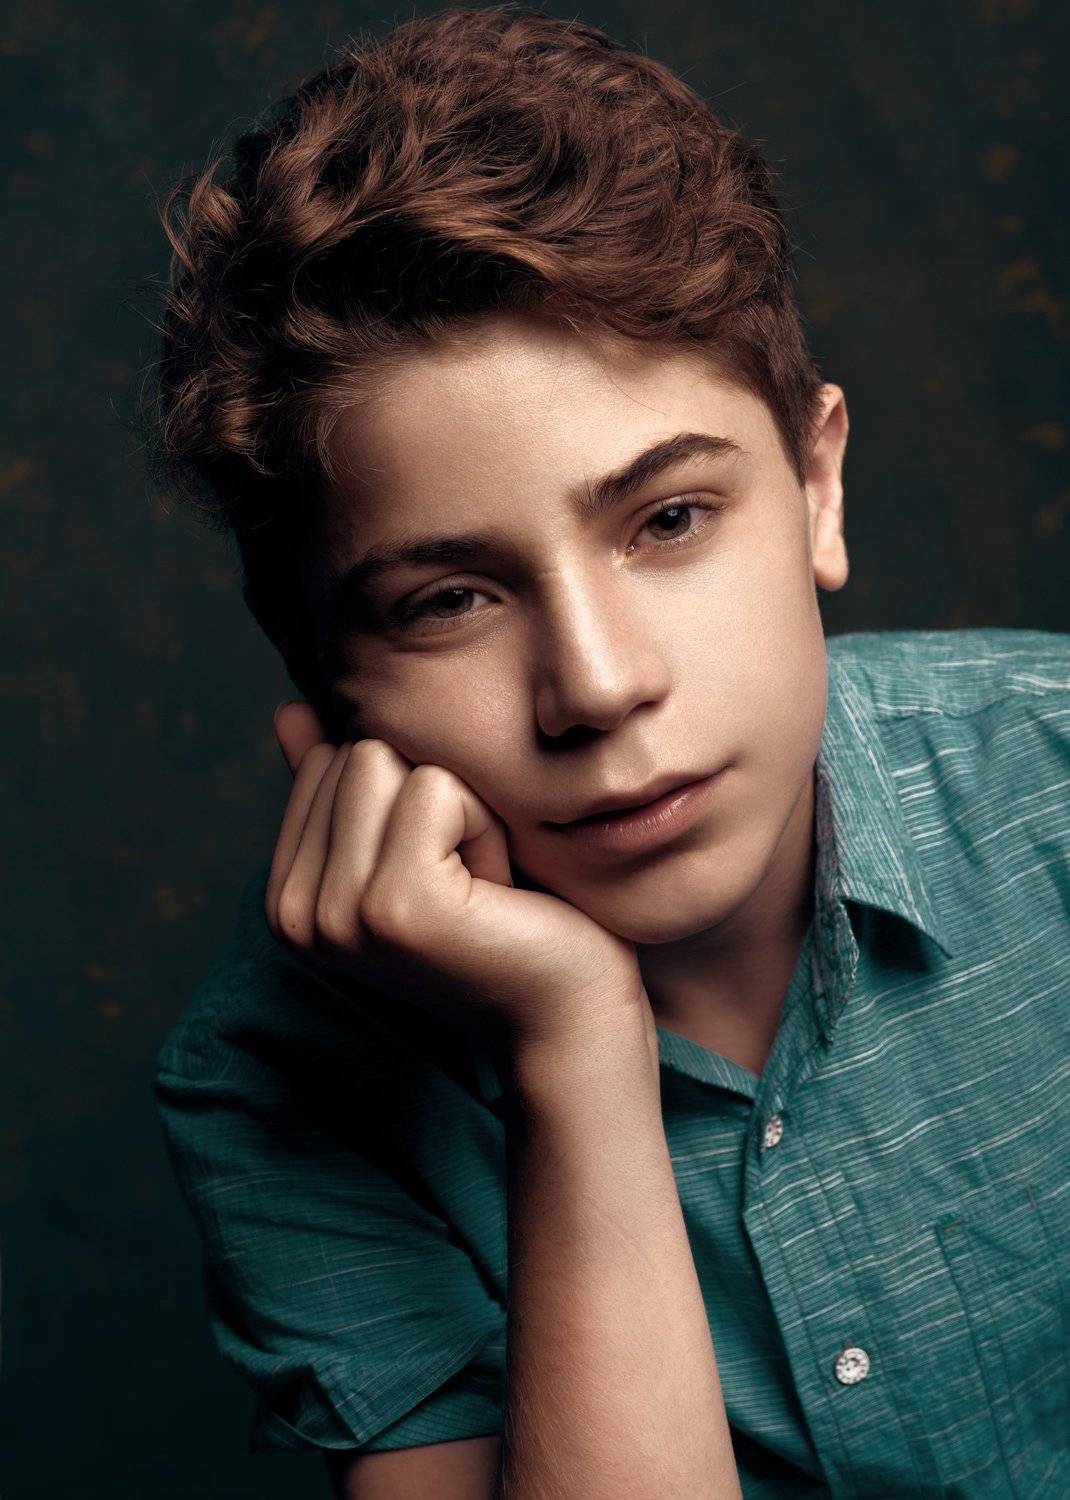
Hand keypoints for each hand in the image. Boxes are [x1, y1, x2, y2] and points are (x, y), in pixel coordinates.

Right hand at [265, 701, 645, 1058]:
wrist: (566, 1015)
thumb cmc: (502, 924)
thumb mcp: (412, 846)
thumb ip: (345, 790)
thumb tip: (291, 710)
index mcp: (286, 899)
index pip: (327, 761)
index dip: (404, 797)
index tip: (439, 873)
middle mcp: (293, 913)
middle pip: (355, 753)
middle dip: (431, 799)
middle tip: (465, 883)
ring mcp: (338, 914)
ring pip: (388, 760)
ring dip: (459, 810)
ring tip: (477, 886)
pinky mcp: (394, 905)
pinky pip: (437, 789)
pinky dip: (484, 827)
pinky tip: (496, 892)